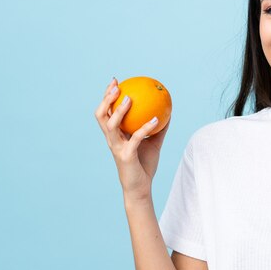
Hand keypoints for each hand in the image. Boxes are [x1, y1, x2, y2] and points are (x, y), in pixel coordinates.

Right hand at [95, 78, 169, 199]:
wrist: (141, 187)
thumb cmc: (145, 165)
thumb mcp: (154, 143)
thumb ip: (158, 128)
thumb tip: (169, 112)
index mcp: (115, 135)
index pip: (106, 112)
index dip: (107, 97)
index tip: (115, 82)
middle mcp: (112, 139)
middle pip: (101, 115)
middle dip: (106, 99)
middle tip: (117, 86)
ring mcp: (117, 148)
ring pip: (112, 125)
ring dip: (120, 110)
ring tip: (131, 98)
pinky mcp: (126, 156)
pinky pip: (136, 138)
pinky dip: (145, 127)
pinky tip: (156, 119)